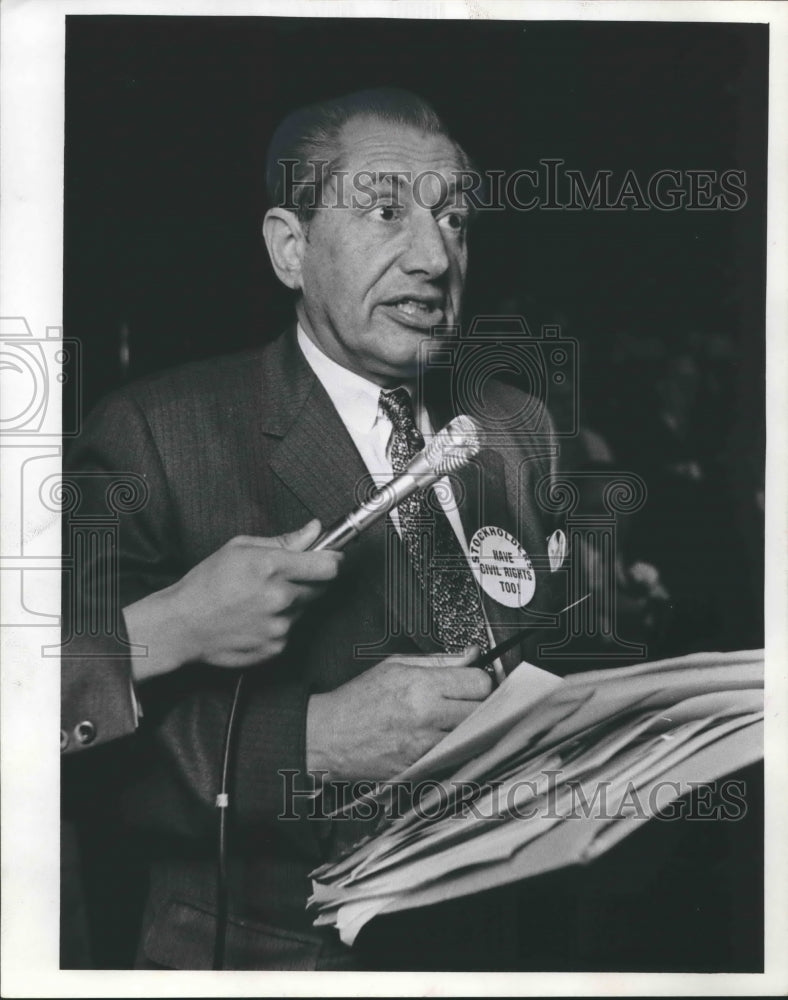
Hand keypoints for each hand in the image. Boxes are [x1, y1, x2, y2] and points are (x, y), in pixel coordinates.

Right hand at [123, 519, 341, 680]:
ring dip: (293, 602)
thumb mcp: (239, 548)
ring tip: (260, 599)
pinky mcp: (276, 647)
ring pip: (305, 608)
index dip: (333, 559)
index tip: (330, 557)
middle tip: (283, 578)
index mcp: (271, 567)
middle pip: (322, 587)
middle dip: (310, 580)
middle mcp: (280, 598)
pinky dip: (280, 622)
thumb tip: (314, 529)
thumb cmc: (206, 584)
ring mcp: (280, 625)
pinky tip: (255, 617)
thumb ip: (284, 540)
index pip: (329, 566)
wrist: (182, 626)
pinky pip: (291, 629)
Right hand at [306, 647, 491, 781]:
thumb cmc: (357, 700)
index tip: (477, 683)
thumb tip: (471, 656)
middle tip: (472, 702)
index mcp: (420, 686)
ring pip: (473, 738)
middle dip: (482, 705)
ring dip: (471, 729)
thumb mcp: (394, 666)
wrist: (327, 736)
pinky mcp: (420, 769)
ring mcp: (423, 747)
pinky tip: (442, 739)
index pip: (478, 684)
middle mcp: (425, 717)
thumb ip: (438, 661)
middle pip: (483, 712)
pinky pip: (453, 758)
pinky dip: (454, 749)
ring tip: (457, 721)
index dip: (482, 681)